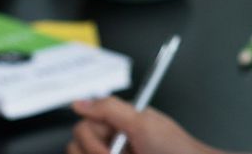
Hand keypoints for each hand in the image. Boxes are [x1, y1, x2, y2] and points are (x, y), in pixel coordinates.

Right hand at [68, 97, 217, 153]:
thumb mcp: (143, 124)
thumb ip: (110, 109)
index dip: (92, 139)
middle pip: (77, 148)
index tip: (108, 148)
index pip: (83, 127)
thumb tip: (79, 102)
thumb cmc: (175, 149)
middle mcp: (111, 143)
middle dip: (96, 152)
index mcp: (117, 124)